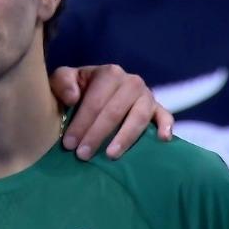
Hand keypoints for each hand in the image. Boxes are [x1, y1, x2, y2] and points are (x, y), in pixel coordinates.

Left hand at [48, 65, 172, 160]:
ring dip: (124, 138)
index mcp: (109, 73)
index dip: (81, 123)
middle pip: (115, 111)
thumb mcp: (63, 80)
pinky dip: (166, 127)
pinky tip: (163, 139)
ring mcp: (147, 96)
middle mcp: (131, 82)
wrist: (94, 92)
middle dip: (97, 135)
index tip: (69, 144)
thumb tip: (73, 97)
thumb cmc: (77, 90)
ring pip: (138, 118)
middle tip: (82, 155)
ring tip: (110, 155)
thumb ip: (62, 82)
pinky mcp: (157, 109)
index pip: (95, 101)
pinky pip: (165, 117)